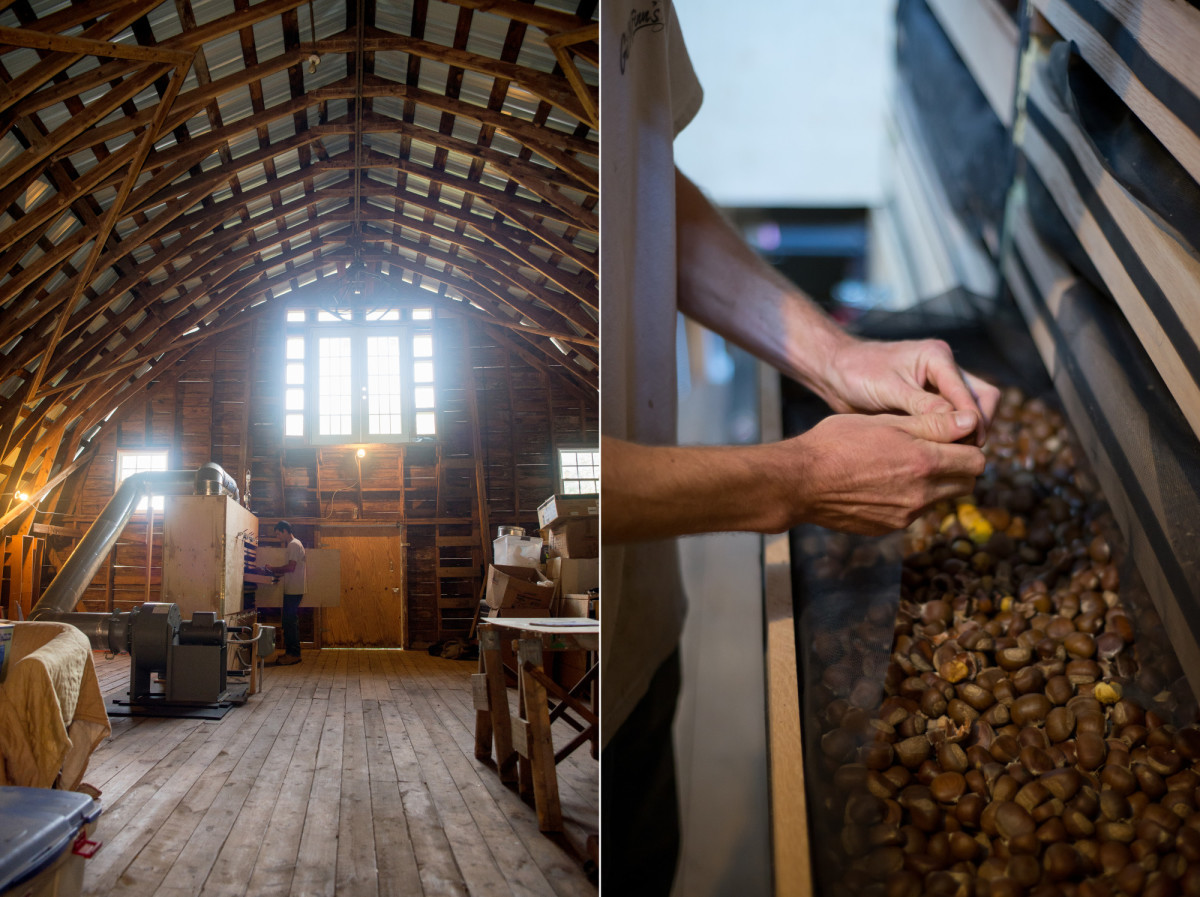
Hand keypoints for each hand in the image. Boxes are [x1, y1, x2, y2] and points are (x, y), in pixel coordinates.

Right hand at [774, 410, 986, 534]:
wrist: (799, 481)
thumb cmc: (837, 443)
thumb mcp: (886, 422)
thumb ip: (932, 424)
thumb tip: (970, 421)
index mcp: (925, 462)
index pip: (977, 461)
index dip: (969, 446)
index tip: (953, 437)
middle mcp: (921, 494)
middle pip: (966, 485)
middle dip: (958, 467)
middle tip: (934, 450)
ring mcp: (905, 515)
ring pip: (940, 499)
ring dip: (934, 484)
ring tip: (902, 465)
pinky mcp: (888, 527)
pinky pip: (913, 512)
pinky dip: (908, 498)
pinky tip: (881, 483)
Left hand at [825, 338, 1000, 445]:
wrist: (834, 373)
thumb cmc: (856, 373)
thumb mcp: (889, 389)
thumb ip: (923, 405)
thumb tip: (962, 424)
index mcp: (937, 357)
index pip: (971, 393)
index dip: (974, 421)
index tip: (971, 447)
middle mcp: (943, 369)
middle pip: (982, 399)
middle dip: (978, 426)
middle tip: (966, 454)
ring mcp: (938, 385)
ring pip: (969, 411)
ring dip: (966, 432)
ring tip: (954, 457)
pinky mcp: (929, 401)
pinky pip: (951, 419)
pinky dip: (951, 435)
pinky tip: (942, 454)